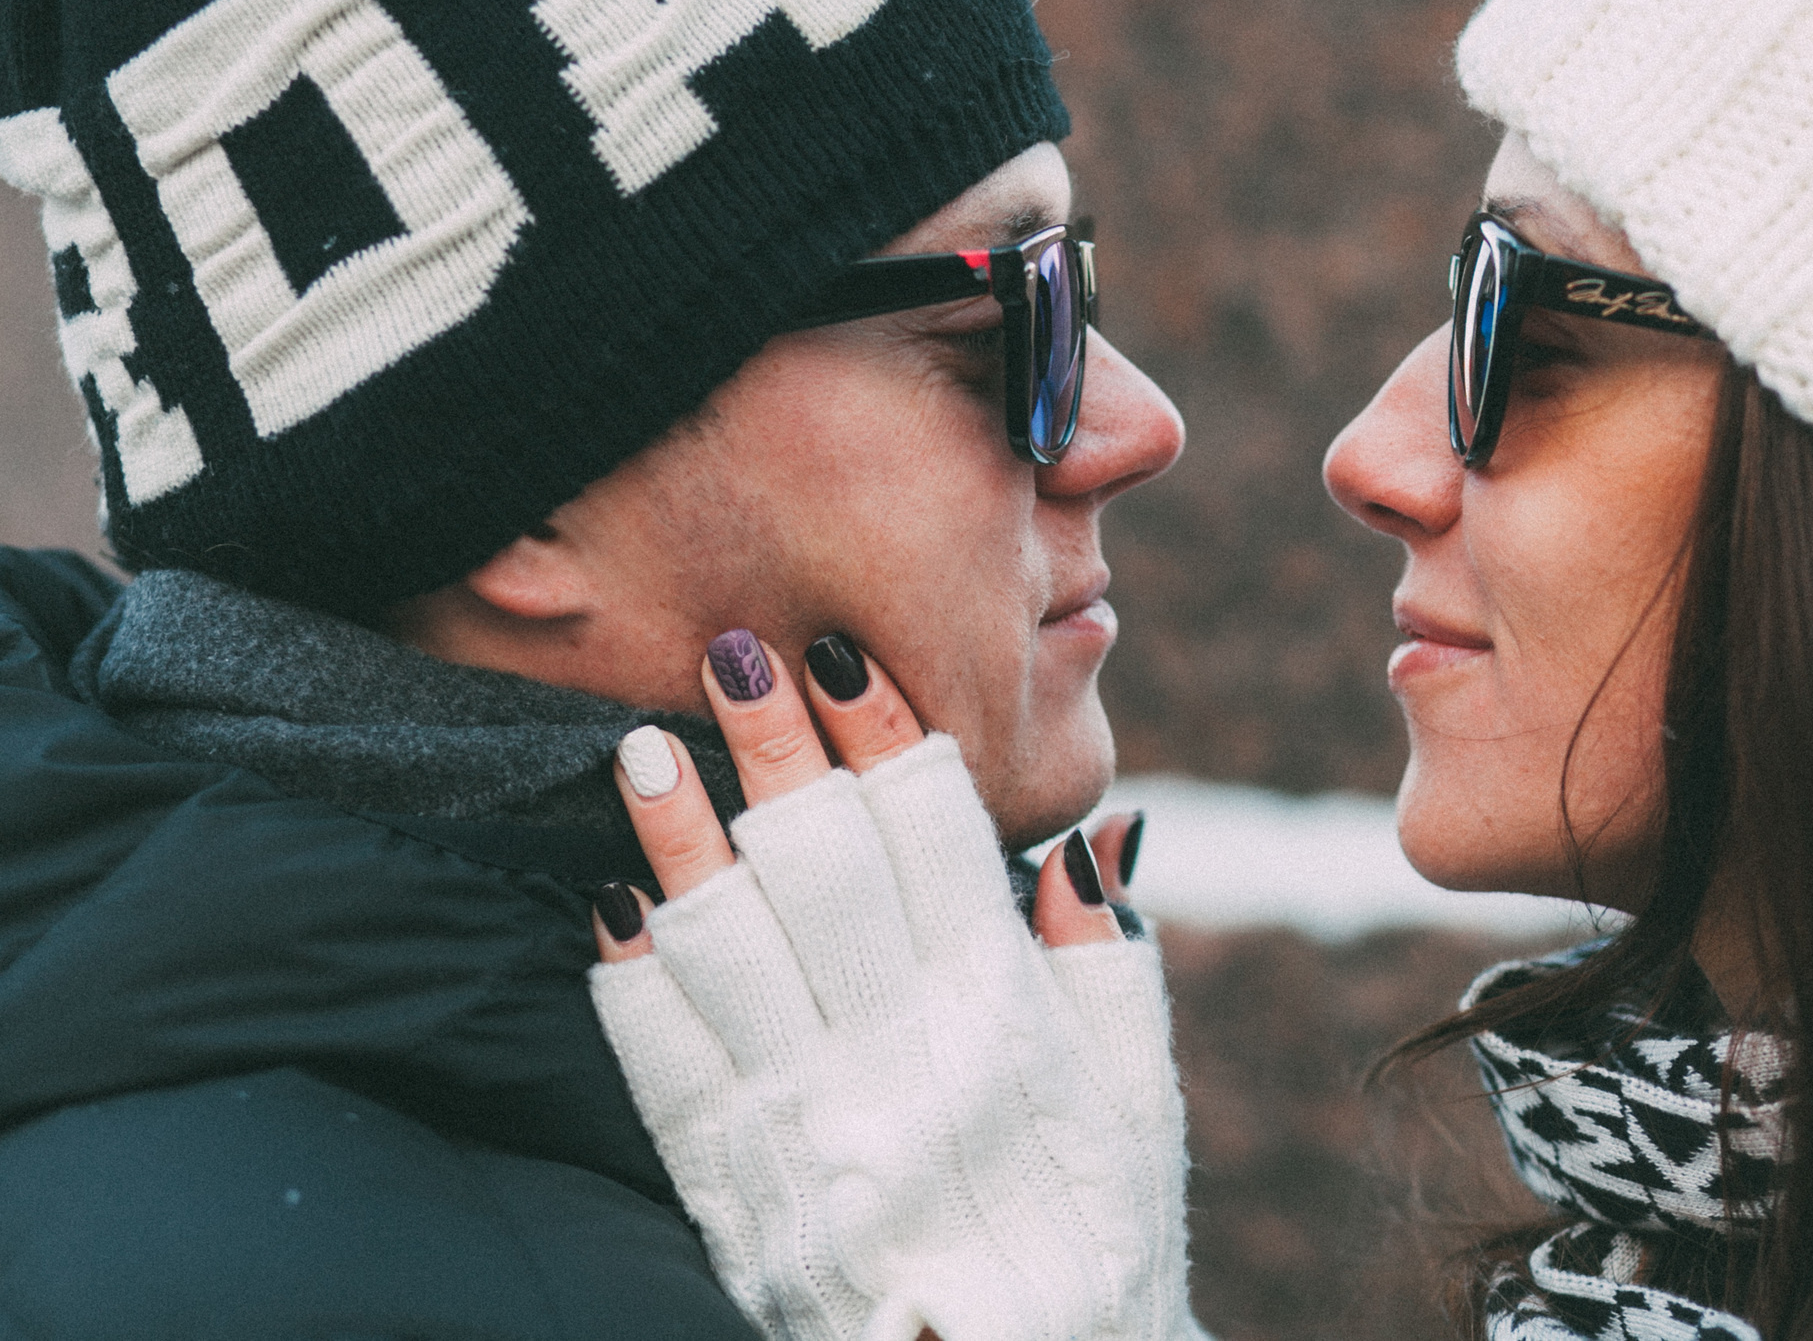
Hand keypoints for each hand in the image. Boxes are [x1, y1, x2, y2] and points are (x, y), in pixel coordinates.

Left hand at [586, 632, 1201, 1340]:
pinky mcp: (732, 1183)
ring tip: (636, 747)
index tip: (839, 657)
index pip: (928, 834)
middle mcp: (895, 1051)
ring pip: (723, 940)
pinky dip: (633, 972)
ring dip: (677, 836)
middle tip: (729, 651)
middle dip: (770, 746)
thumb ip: (1103, 958)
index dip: (881, 737)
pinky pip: (662, 1060)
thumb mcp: (1131, 1092)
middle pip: (818, 859)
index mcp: (999, 1015)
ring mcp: (803, 1117)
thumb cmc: (1090, 1231)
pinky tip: (611, 898)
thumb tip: (1090, 832)